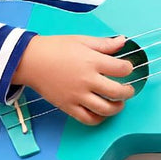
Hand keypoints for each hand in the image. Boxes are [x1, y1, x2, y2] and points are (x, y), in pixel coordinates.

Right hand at [14, 34, 134, 124]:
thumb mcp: (81, 40)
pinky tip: (102, 112)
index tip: (127, 68)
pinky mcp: (68, 106)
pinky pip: (88, 118)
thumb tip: (123, 41)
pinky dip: (99, 119)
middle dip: (128, 92)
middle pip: (117, 92)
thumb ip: (104, 44)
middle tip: (129, 90)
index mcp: (92, 61)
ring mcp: (77, 95)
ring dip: (117, 107)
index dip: (129, 68)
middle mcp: (87, 80)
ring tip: (119, 103)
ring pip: (105, 109)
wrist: (30, 61)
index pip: (121, 69)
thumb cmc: (55, 48)